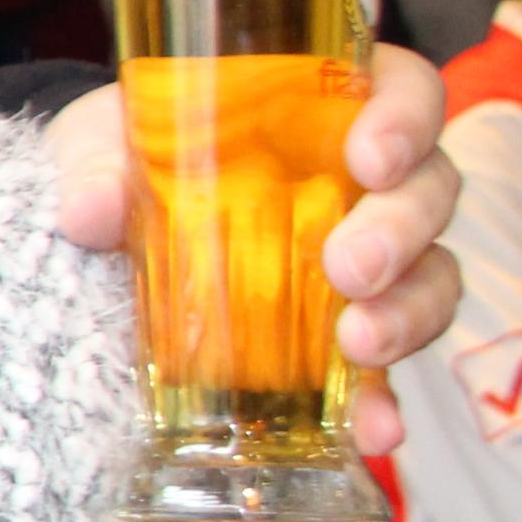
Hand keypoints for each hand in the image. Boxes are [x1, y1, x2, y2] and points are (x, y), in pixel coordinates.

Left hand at [46, 43, 463, 453]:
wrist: (103, 223)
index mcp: (321, 108)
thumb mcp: (99, 142)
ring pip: (431, 277)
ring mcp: (369, 261)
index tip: (370, 156)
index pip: (405, 90)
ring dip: (407, 312)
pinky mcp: (346, 338)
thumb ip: (95, 163)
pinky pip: (387, 372)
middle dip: (401, 230)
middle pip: (430, 192)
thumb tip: (91, 212)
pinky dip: (384, 403)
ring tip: (358, 342)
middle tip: (349, 266)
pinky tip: (375, 430)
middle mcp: (365, 182)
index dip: (407, 117)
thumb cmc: (124, 155)